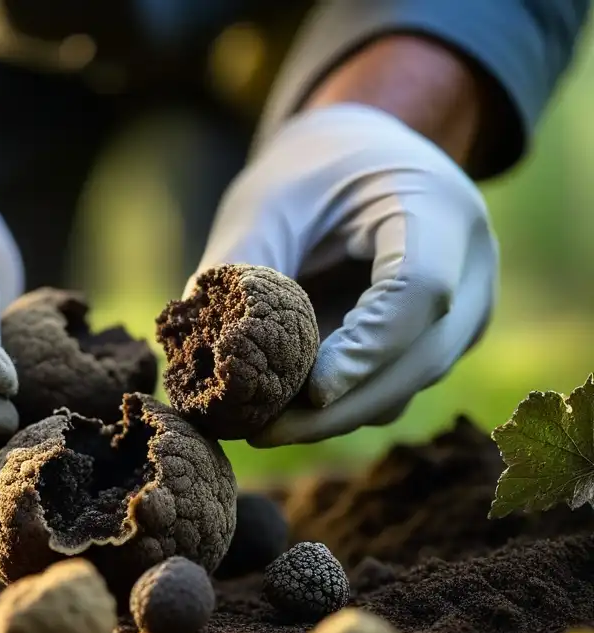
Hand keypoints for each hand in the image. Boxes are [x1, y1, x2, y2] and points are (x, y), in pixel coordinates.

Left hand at [189, 103, 497, 445]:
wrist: (361, 159)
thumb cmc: (311, 172)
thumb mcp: (269, 200)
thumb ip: (242, 260)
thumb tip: (202, 340)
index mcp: (439, 210)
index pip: (420, 290)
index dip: (367, 347)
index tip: (309, 391)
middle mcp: (470, 266)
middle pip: (420, 356)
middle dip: (342, 405)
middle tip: (263, 432)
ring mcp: (465, 309)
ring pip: (408, 383)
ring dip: (337, 414)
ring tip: (259, 425)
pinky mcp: (437, 342)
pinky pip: (394, 385)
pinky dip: (342, 403)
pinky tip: (282, 410)